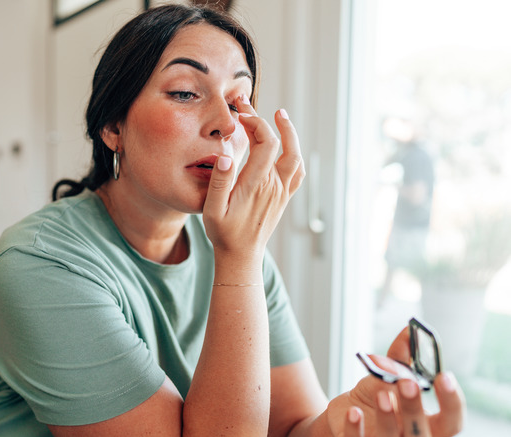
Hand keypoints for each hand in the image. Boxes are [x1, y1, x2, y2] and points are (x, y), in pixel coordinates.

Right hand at [203, 97, 304, 263]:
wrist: (241, 256)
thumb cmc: (223, 233)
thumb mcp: (212, 209)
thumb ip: (220, 182)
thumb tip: (226, 155)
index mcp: (256, 184)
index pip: (265, 143)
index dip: (255, 122)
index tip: (240, 113)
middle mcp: (273, 186)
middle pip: (281, 144)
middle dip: (269, 120)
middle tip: (250, 105)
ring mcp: (281, 192)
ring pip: (295, 156)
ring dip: (289, 134)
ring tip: (279, 116)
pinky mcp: (283, 198)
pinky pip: (297, 171)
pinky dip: (294, 153)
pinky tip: (287, 146)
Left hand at [327, 328, 465, 436]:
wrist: (344, 417)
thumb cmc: (373, 399)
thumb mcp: (386, 378)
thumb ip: (398, 359)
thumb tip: (408, 333)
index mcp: (428, 424)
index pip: (452, 421)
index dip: (452, 402)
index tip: (443, 376)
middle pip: (424, 433)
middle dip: (415, 408)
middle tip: (406, 382)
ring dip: (387, 416)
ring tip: (380, 392)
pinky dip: (356, 428)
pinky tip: (353, 411)